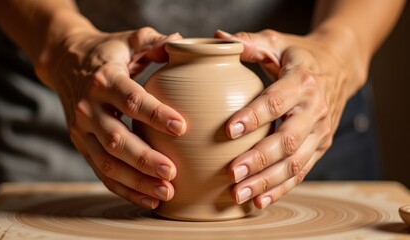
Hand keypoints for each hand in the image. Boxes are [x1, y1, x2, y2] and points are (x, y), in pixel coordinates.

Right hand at [35, 27, 186, 208]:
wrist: (65, 63)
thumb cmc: (106, 53)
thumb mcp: (128, 40)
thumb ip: (154, 40)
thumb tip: (181, 43)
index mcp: (104, 80)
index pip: (131, 100)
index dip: (155, 115)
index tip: (181, 128)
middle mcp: (89, 107)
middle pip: (116, 139)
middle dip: (144, 159)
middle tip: (172, 172)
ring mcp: (81, 130)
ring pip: (106, 162)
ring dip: (136, 181)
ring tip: (165, 192)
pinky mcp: (81, 144)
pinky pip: (100, 172)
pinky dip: (124, 188)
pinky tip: (147, 198)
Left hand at [215, 28, 366, 208]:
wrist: (338, 67)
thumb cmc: (299, 55)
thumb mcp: (277, 41)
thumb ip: (249, 42)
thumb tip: (217, 40)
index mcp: (301, 80)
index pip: (276, 101)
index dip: (254, 116)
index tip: (228, 131)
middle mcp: (314, 108)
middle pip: (288, 139)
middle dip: (259, 159)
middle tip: (232, 173)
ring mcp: (320, 130)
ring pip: (295, 162)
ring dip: (267, 181)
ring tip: (239, 193)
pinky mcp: (320, 145)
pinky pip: (302, 171)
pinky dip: (281, 189)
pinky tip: (260, 201)